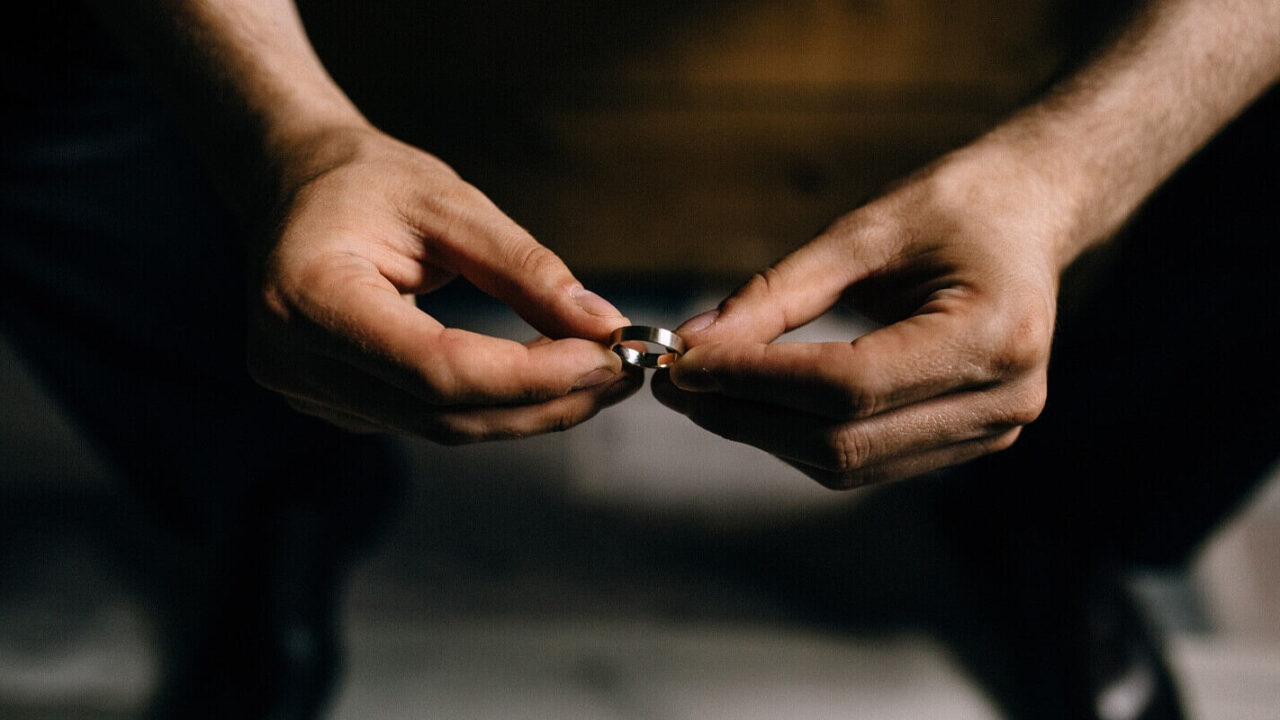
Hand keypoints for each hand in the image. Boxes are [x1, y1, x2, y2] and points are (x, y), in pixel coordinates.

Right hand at [247, 127, 638, 441]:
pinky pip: (428, 419)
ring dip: (530, 411)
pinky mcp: (334, 404)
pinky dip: (495, 405)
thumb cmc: (369, 181)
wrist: (298, 186)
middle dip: (544, 401)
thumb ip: (525, 268)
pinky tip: (545, 380)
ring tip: (600, 376)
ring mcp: (307, 391)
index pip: (436, 367)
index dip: (530, 376)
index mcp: (308, 296)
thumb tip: (602, 325)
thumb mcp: (449, 201)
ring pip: (442, 426)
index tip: (607, 356)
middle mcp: (294, 359)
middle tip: (621, 373)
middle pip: (442, 412)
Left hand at [653, 148, 1062, 487]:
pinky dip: (797, 437)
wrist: (1028, 216)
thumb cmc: (952, 207)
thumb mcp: (864, 230)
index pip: (849, 386)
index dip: (756, 380)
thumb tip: (695, 342)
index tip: (685, 362)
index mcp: (991, 335)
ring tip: (701, 392)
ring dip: (762, 434)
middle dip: (745, 415)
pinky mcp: (965, 443)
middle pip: (843, 441)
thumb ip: (778, 292)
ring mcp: (991, 433)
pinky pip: (863, 461)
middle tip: (674, 384)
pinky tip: (753, 403)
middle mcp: (1004, 400)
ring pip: (846, 464)